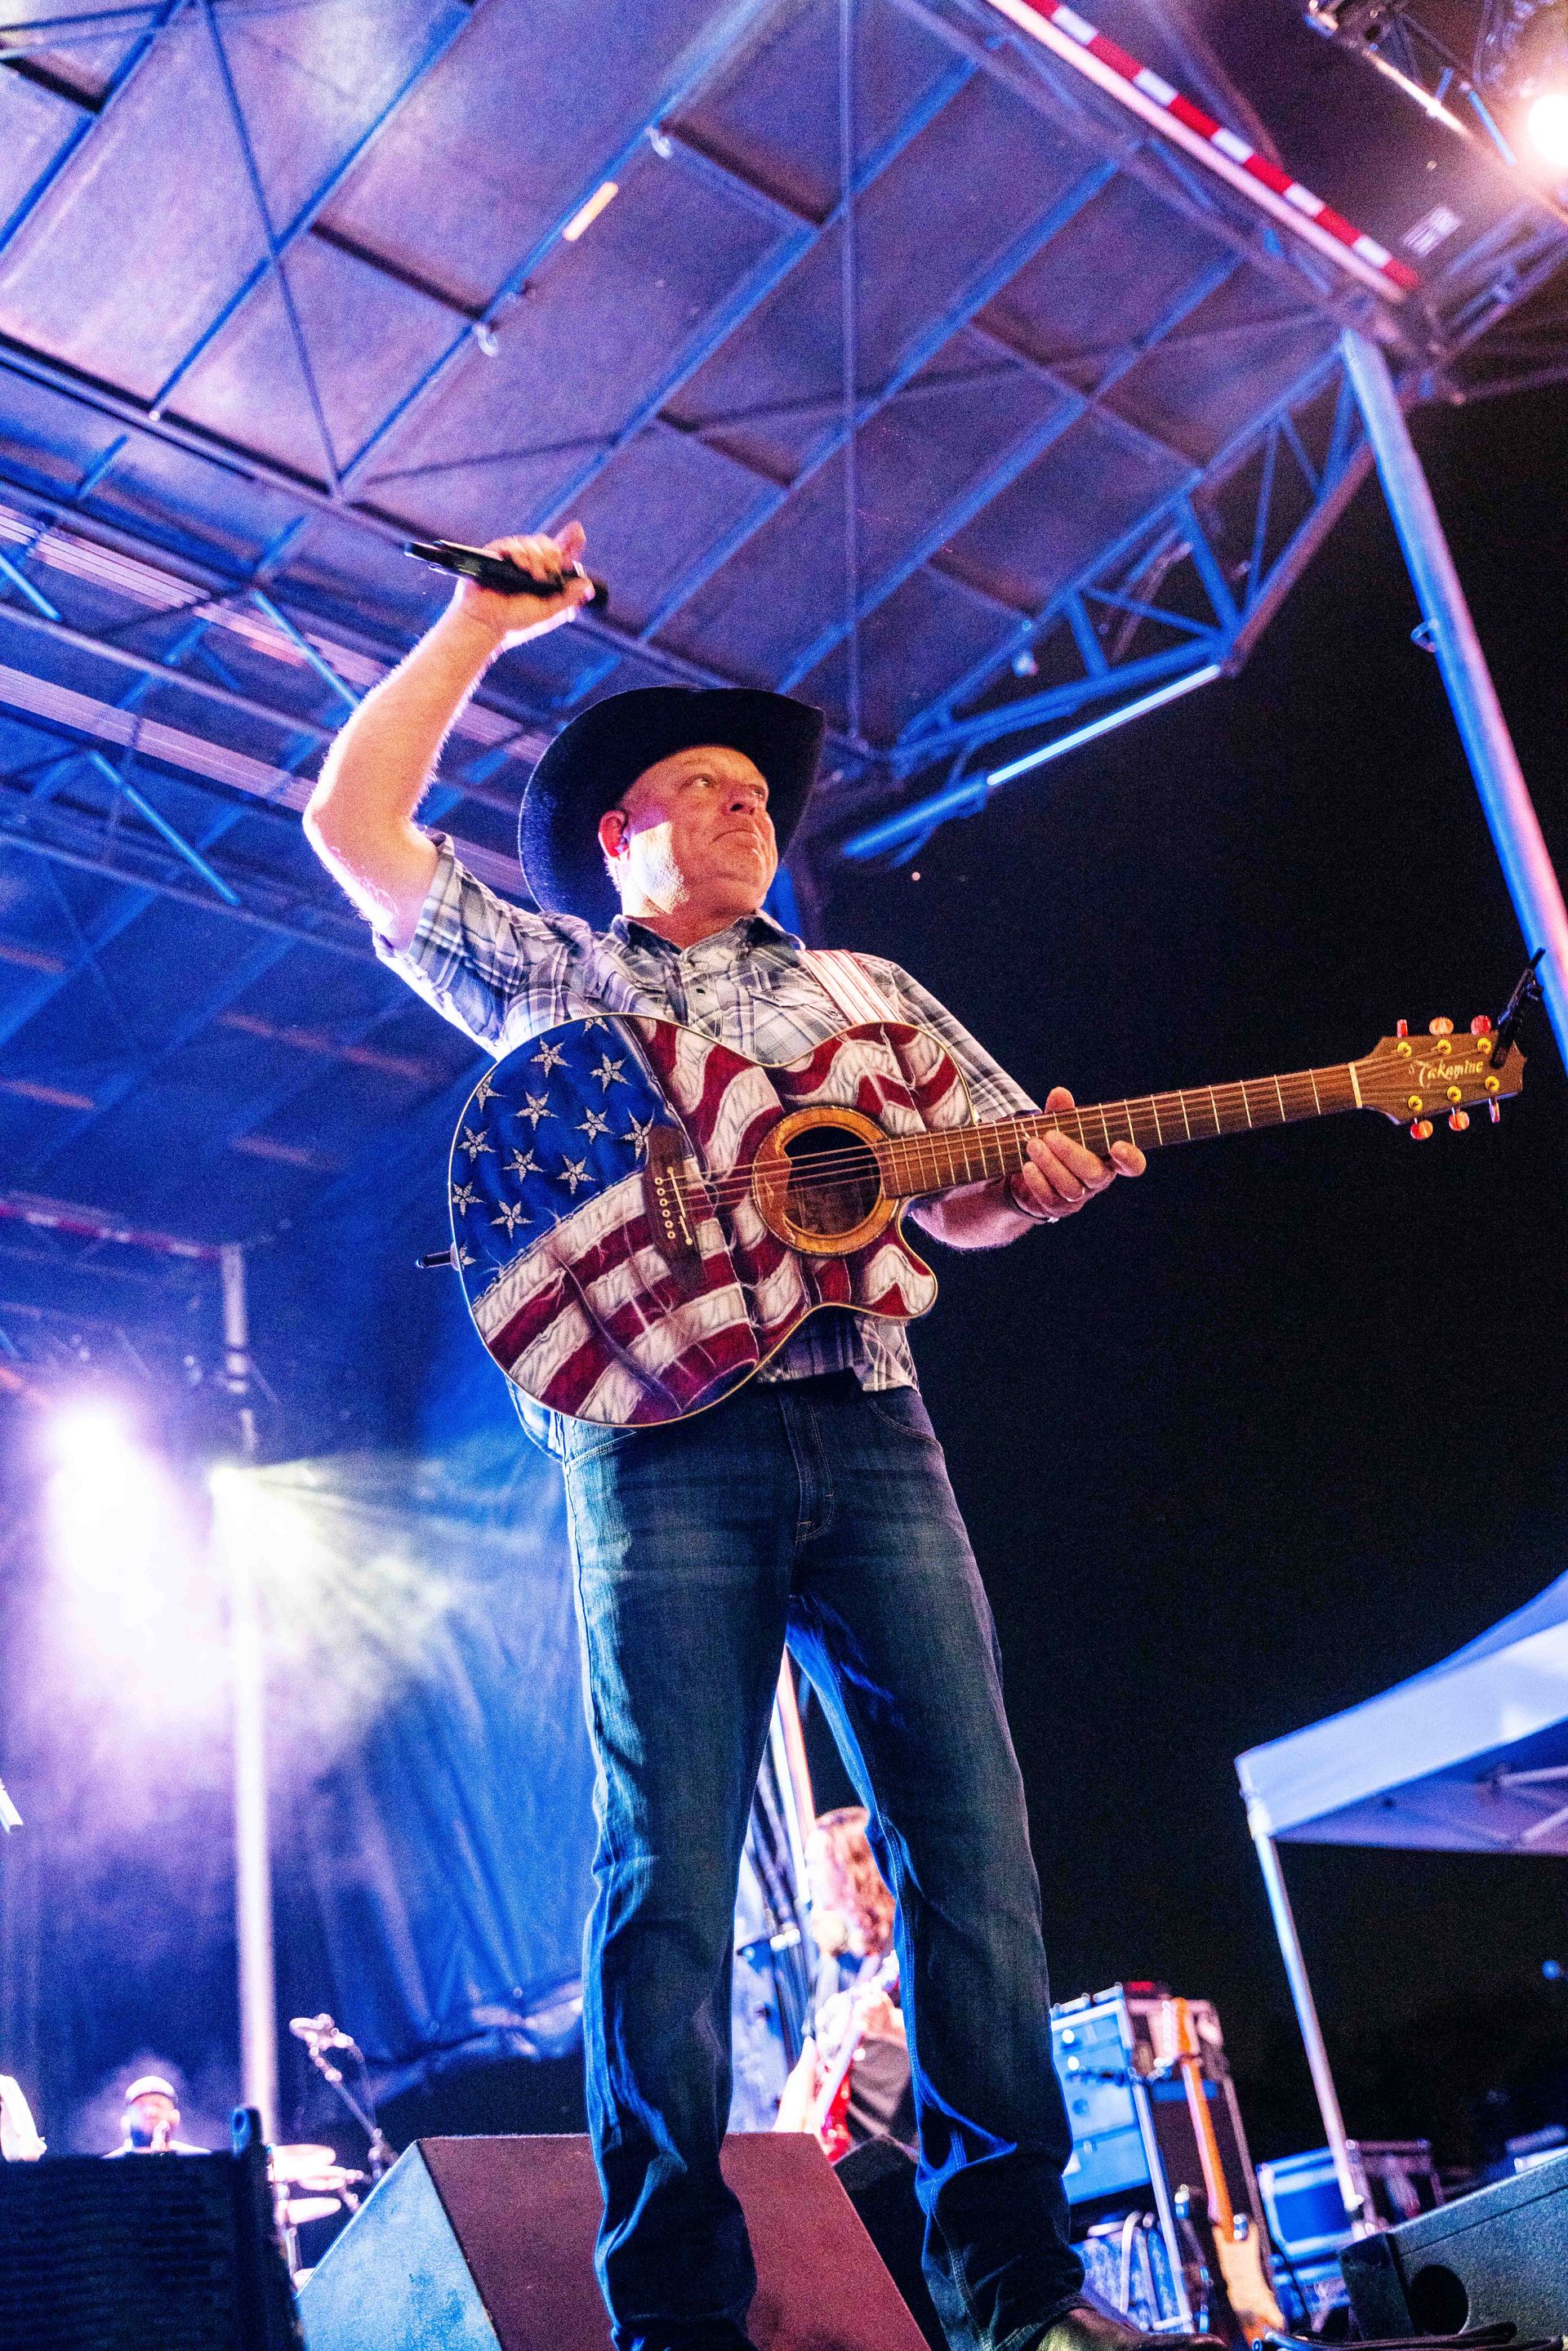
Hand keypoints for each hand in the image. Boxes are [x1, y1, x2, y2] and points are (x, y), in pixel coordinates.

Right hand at [448, 520, 593, 645]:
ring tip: (533, 575)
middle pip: (547, 544)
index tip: (578, 532)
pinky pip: (511, 544)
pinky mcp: (495, 555)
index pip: (562, 554)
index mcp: (544, 576)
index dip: (571, 542)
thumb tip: (588, 585)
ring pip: (530, 542)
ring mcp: (512, 558)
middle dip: (552, 555)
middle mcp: (529, 564)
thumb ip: (567, 599)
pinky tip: (521, 566)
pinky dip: (519, 552)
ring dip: (536, 556)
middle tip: (550, 571)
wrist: (487, 625)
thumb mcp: (548, 613)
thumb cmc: (515, 622)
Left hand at [1011, 1086, 1144, 1221]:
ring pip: (1071, 1188)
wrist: (1028, 1172)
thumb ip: (1061, 1111)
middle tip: (1049, 1136)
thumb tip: (1060, 1093)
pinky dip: (1038, 1182)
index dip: (1130, 1158)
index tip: (1117, 1146)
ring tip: (1032, 1145)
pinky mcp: (1058, 1208)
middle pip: (1094, 1173)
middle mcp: (1098, 1179)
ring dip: (1050, 1165)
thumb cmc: (1054, 1144)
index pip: (1132, 1164)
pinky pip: (1051, 1199)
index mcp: (1108, 1158)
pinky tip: (1027, 1167)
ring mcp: (1079, 1197)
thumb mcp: (1057, 1124)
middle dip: (1071, 1153)